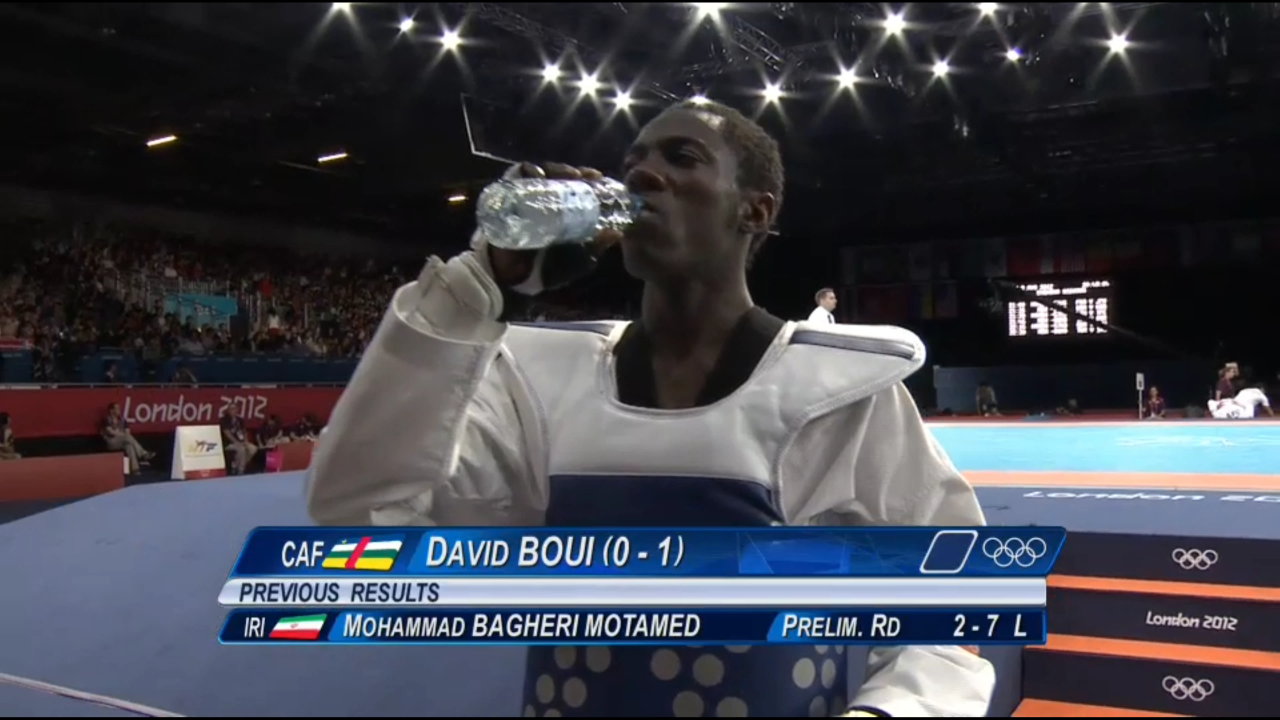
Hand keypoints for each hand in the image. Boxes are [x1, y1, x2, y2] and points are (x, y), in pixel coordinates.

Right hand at [487, 162, 621, 290]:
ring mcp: (526, 197)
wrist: (511, 278)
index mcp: (563, 213)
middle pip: (560, 178)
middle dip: (573, 172)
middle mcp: (546, 201)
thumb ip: (595, 248)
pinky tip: (538, 175)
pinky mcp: (508, 196)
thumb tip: (618, 234)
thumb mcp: (576, 260)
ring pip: (542, 173)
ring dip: (556, 169)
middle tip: (585, 176)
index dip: (588, 181)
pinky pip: (516, 177)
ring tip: (568, 175)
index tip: (599, 178)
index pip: (577, 190)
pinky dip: (528, 172)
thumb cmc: (544, 269)